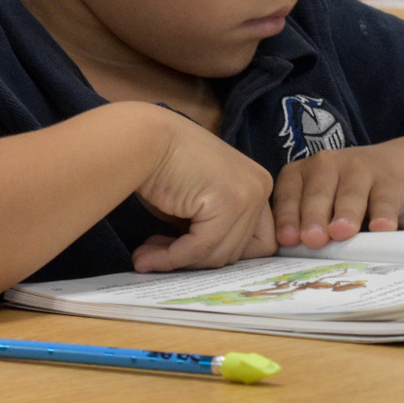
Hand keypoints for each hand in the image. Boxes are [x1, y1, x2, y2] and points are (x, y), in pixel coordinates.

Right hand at [129, 110, 276, 272]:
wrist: (143, 138)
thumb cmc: (161, 164)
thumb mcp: (197, 203)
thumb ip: (211, 229)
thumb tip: (203, 265)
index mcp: (258, 185)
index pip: (258, 243)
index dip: (219, 253)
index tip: (185, 254)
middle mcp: (260, 188)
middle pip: (238, 253)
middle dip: (196, 260)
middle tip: (156, 255)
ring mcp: (248, 194)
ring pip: (219, 255)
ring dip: (180, 262)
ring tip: (146, 256)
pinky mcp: (229, 203)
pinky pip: (200, 248)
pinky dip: (171, 258)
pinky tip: (146, 256)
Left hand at [273, 142, 403, 249]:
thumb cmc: (352, 193)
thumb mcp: (326, 203)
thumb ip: (308, 224)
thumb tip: (295, 257)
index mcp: (305, 172)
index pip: (289, 194)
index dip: (287, 217)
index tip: (287, 240)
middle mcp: (328, 165)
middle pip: (318, 195)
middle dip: (313, 218)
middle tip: (312, 240)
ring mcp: (362, 169)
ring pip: (350, 195)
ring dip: (345, 214)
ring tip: (340, 232)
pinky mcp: (392, 182)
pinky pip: (384, 201)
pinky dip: (382, 215)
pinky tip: (380, 228)